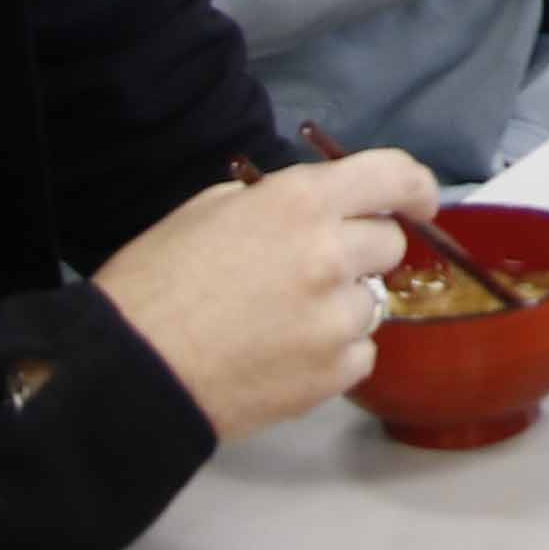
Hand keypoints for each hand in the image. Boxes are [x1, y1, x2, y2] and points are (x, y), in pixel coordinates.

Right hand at [92, 148, 428, 443]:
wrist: (129, 372)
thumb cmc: (153, 285)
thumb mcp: (207, 211)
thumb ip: (274, 201)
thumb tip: (315, 207)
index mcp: (299, 203)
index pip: (392, 175)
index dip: (416, 186)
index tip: (420, 202)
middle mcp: (330, 255)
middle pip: (389, 244)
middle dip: (360, 251)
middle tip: (312, 270)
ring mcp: (335, 319)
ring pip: (374, 302)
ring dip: (342, 306)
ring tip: (283, 321)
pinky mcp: (332, 374)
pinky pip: (360, 354)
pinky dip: (334, 354)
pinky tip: (285, 355)